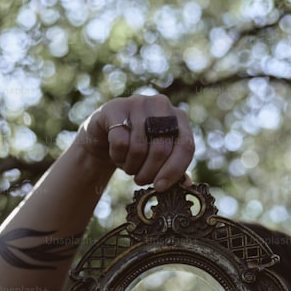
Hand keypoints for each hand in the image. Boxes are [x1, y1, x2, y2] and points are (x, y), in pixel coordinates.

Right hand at [78, 94, 193, 190]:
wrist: (104, 135)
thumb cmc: (136, 148)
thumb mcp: (158, 158)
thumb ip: (174, 169)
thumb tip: (187, 183)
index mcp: (179, 117)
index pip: (185, 146)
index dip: (174, 170)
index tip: (160, 187)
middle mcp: (162, 105)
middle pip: (161, 149)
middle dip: (149, 173)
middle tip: (140, 181)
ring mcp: (139, 102)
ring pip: (139, 147)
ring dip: (131, 166)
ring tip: (128, 166)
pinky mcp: (116, 107)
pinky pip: (120, 142)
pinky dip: (117, 156)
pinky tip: (116, 155)